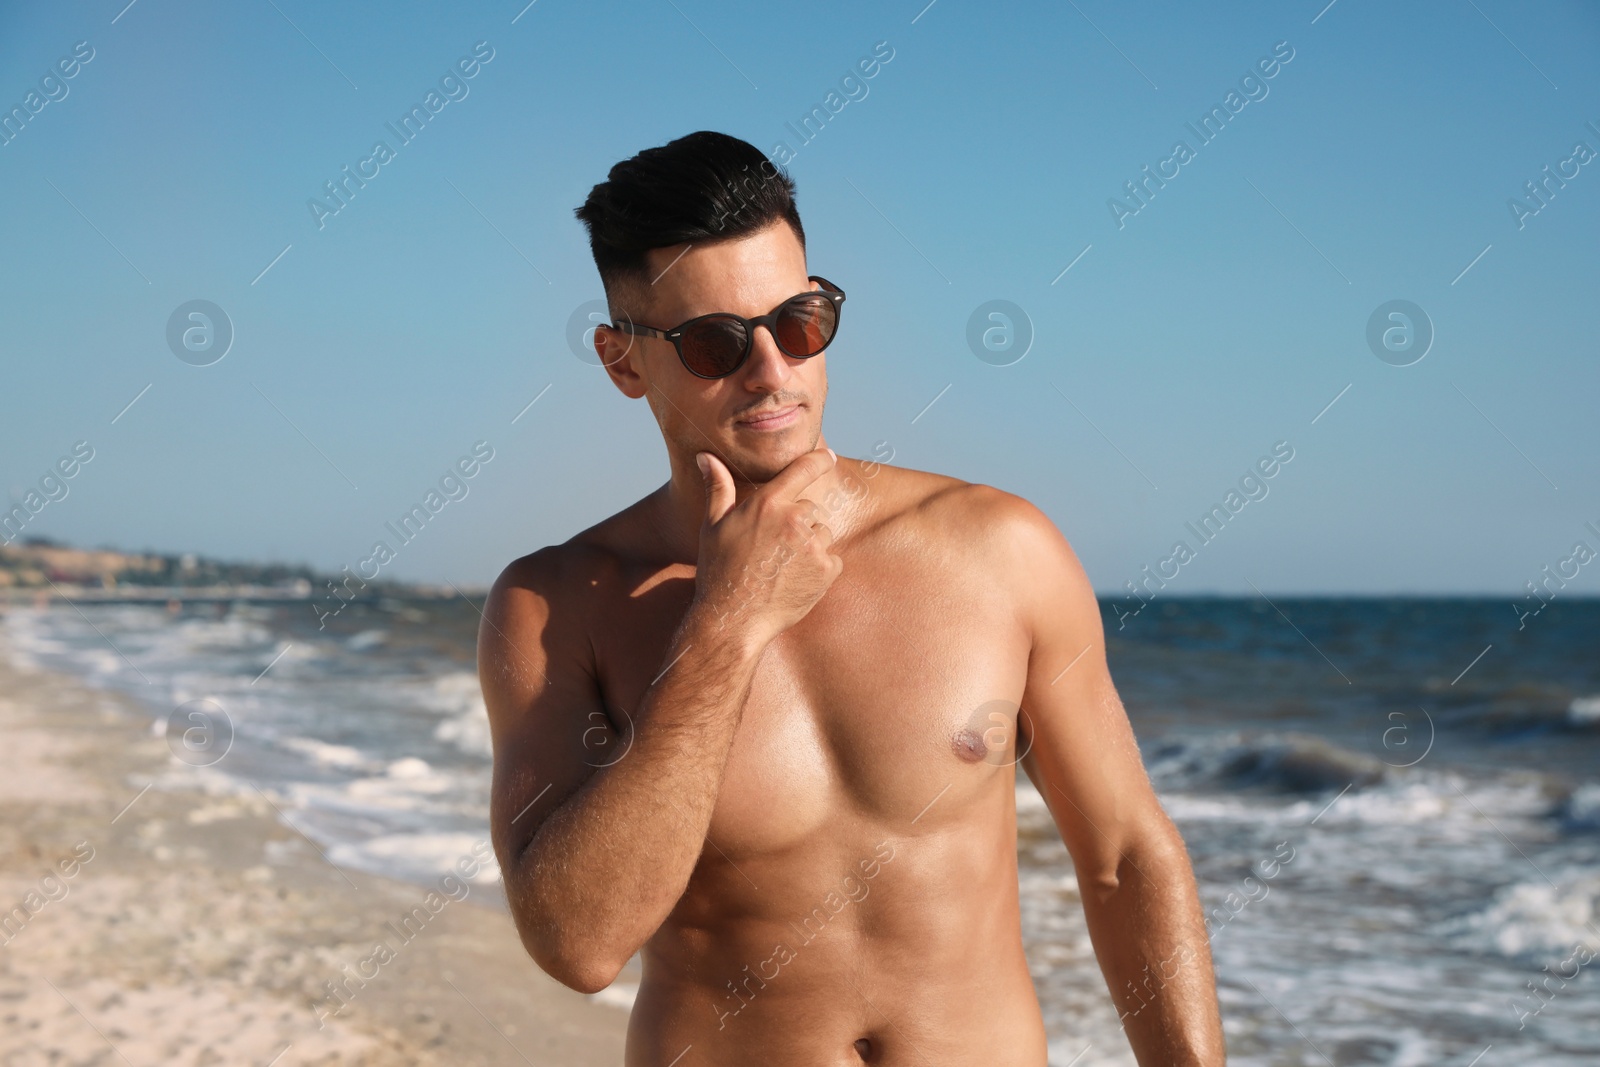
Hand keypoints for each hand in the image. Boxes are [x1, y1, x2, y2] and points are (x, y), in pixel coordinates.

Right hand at [691, 446, 843, 644]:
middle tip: (773, 549)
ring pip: (822, 535)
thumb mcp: (713, 526)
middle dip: (798, 523)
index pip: (804, 469)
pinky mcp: (826, 570)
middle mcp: (794, 519)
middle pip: (811, 509)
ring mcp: (812, 545)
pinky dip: (820, 569)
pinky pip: (832, 560)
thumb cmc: (719, 571)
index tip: (830, 458)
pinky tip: (795, 580)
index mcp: (768, 503)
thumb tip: (704, 457)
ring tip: (781, 567)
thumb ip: (717, 487)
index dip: (820, 460)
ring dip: (810, 546)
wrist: (733, 619)